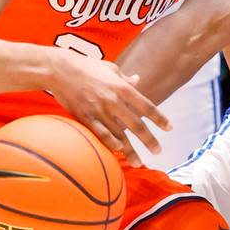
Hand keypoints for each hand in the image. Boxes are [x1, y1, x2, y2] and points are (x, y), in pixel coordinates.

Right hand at [46, 49, 170, 165]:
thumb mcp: (110, 68)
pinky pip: (100, 135)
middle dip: (149, 140)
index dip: (159, 118)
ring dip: (130, 150)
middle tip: (158, 151)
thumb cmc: (86, 67)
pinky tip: (118, 153)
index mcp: (122, 88)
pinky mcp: (85, 117)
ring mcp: (99, 111)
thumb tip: (138, 80)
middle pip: (136, 125)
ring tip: (139, 162)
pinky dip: (110, 144)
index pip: (147, 107)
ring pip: (119, 134)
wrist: (60, 70)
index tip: (169, 128)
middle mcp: (114, 101)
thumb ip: (125, 78)